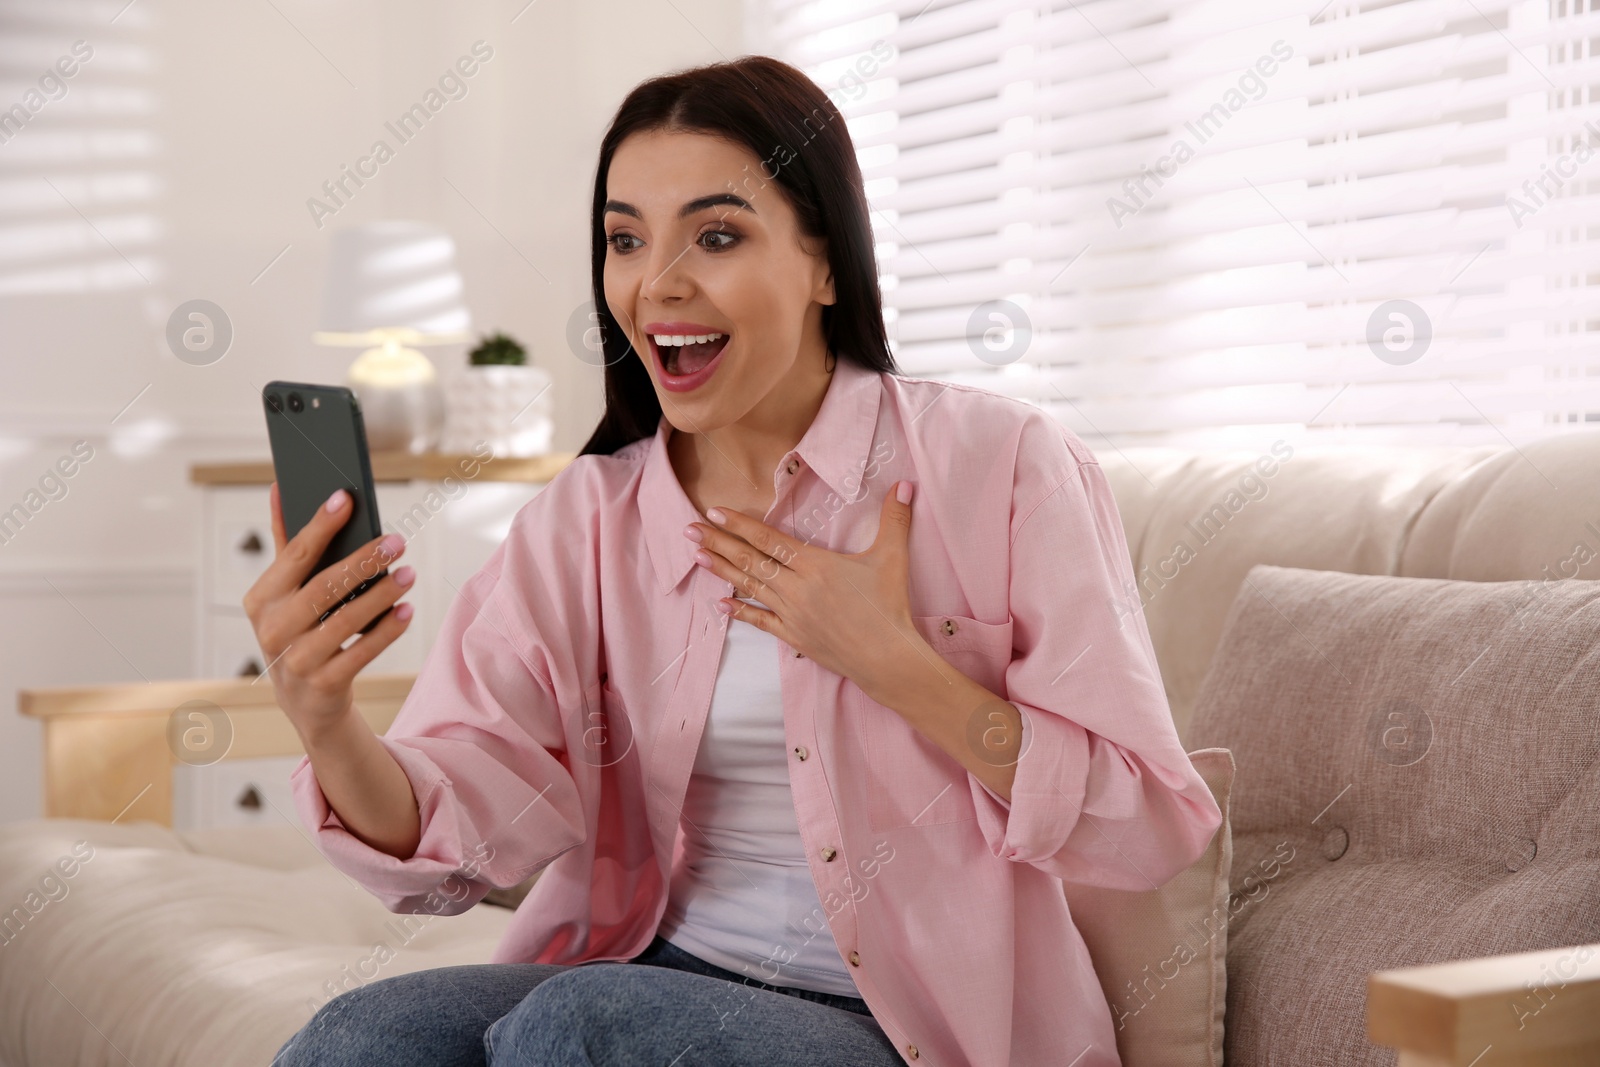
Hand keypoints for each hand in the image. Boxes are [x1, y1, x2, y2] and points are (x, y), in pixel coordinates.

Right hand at [242, 482, 415, 743]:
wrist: (304, 700)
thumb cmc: (298, 630)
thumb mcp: (285, 593)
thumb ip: (287, 543)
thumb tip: (279, 487)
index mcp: (261, 598)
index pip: (294, 554)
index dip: (321, 524)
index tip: (347, 498)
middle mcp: (273, 628)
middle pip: (323, 587)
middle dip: (363, 561)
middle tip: (397, 540)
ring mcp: (296, 659)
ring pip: (345, 621)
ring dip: (381, 595)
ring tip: (408, 574)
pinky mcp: (324, 683)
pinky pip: (361, 652)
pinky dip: (386, 631)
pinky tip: (406, 611)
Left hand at [684, 479, 947, 698]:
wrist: (888, 658)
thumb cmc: (890, 607)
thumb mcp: (893, 557)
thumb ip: (896, 519)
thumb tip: (906, 483)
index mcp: (816, 565)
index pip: (770, 540)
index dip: (741, 525)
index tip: (715, 512)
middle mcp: (797, 588)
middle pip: (751, 561)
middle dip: (718, 543)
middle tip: (689, 529)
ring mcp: (792, 614)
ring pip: (750, 587)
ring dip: (722, 570)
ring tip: (697, 556)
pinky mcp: (794, 637)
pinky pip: (761, 621)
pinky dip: (740, 612)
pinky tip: (721, 604)